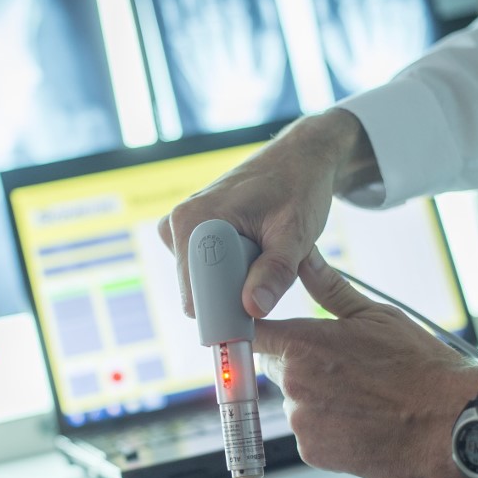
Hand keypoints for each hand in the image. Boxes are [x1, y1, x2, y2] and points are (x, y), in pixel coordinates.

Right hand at [158, 109, 378, 318]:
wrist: (299, 159)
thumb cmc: (299, 188)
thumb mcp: (295, 232)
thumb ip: (275, 272)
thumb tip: (252, 309)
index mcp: (193, 221)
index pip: (194, 294)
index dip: (225, 312)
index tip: (256, 318)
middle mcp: (178, 224)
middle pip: (197, 291)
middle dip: (233, 293)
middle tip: (270, 274)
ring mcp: (182, 228)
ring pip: (204, 283)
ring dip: (236, 280)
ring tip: (264, 253)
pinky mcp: (192, 233)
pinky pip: (208, 271)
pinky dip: (233, 270)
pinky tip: (253, 249)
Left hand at [255, 247, 477, 477]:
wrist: (449, 422)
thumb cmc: (418, 366)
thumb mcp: (375, 314)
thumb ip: (328, 288)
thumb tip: (305, 259)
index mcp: (301, 344)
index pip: (253, 334)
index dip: (261, 332)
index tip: (268, 332)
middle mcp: (293, 383)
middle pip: (275, 369)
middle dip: (297, 364)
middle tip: (340, 366)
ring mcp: (301, 421)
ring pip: (294, 402)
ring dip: (314, 398)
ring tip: (357, 395)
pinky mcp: (312, 452)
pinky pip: (308, 434)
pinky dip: (326, 428)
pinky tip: (359, 420)